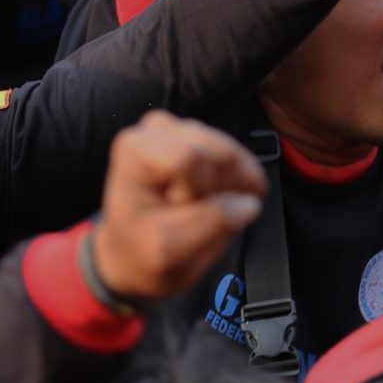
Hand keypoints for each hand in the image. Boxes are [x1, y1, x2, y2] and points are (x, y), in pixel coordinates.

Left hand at [87, 110, 266, 302]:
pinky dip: (235, 186)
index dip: (197, 190)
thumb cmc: (142, 250)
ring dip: (228, 190)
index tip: (180, 209)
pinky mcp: (206, 141)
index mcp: (136, 149)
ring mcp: (183, 131)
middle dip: (218, 190)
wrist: (135, 252)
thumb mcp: (170, 250)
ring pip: (234, 156)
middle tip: (193, 211)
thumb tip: (247, 203)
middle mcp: (158, 130)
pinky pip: (241, 161)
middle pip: (219, 152)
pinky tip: (215, 201)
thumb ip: (211, 224)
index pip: (189, 157)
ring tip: (201, 208)